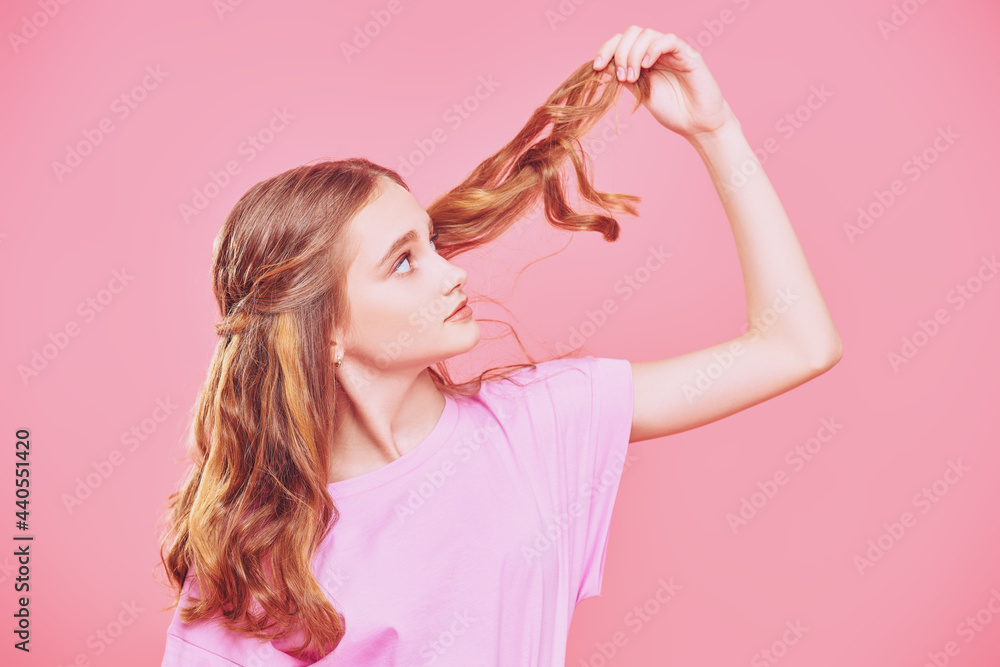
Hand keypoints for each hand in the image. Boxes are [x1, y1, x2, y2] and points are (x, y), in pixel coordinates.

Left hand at [592, 26, 733, 140]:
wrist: (697, 124)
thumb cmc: (672, 111)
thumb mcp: (640, 95)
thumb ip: (625, 79)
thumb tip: (601, 69)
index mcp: (643, 59)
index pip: (620, 42)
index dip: (606, 50)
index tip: (596, 67)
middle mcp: (656, 51)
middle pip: (631, 33)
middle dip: (620, 53)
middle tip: (622, 77)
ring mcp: (672, 51)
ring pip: (647, 34)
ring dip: (633, 54)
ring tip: (633, 77)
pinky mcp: (688, 54)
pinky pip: (668, 40)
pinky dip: (653, 49)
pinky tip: (646, 66)